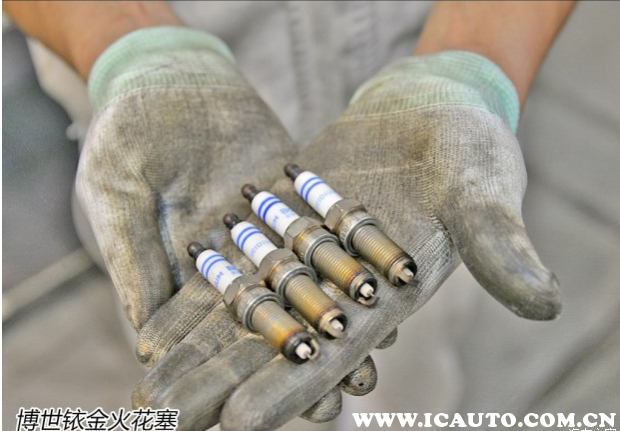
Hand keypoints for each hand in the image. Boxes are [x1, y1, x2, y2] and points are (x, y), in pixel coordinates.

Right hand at [76, 26, 381, 427]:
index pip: (226, 332)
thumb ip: (135, 262)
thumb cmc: (124, 136)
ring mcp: (272, 223)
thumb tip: (145, 341)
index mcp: (193, 271)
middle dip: (314, 350)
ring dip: (343, 312)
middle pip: (280, 313)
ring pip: (314, 276)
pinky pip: (331, 223)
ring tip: (381, 350)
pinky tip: (386, 278)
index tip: (281, 408)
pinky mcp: (297, 188)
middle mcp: (239, 255)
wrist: (163, 76)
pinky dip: (356, 250)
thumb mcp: (119, 197)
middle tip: (352, 391)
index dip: (255, 368)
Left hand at [155, 51, 559, 430]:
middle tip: (162, 420)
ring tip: (150, 384)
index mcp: (386, 294)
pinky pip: (239, 259)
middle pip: (274, 343)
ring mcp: (309, 256)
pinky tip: (160, 316)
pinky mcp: (287, 224)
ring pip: (247, 309)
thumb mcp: (483, 193)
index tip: (233, 425)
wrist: (428, 106)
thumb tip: (546, 303)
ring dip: (200, 347)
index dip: (286, 388)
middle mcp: (340, 285)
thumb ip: (500, 247)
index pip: (330, 352)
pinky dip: (203, 289)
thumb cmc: (467, 148)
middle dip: (221, 383)